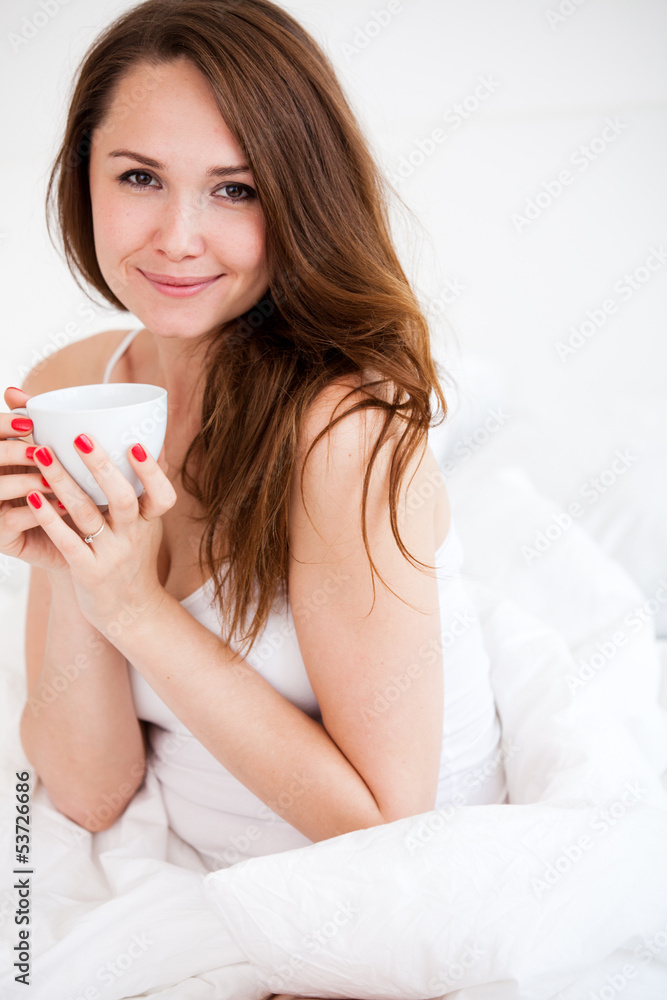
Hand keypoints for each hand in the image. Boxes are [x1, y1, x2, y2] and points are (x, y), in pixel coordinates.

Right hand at [0, 386, 70, 573]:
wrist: (75, 547)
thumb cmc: (74, 496)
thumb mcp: (71, 465)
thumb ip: (70, 436)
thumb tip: (67, 404)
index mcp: (4, 456)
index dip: (4, 424)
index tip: (30, 422)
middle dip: (13, 452)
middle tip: (43, 451)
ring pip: (0, 488)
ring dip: (27, 481)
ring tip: (54, 481)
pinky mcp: (2, 535)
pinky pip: (13, 520)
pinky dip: (39, 513)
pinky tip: (63, 507)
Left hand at [25, 431, 176, 635]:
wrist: (131, 612)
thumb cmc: (134, 558)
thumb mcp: (149, 525)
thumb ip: (147, 489)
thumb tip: (153, 441)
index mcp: (150, 521)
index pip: (162, 495)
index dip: (151, 471)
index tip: (134, 444)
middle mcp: (134, 536)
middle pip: (121, 498)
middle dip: (100, 466)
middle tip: (79, 437)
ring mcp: (111, 555)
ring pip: (86, 514)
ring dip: (62, 482)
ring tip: (42, 454)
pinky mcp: (88, 571)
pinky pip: (67, 542)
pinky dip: (49, 518)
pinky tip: (32, 497)